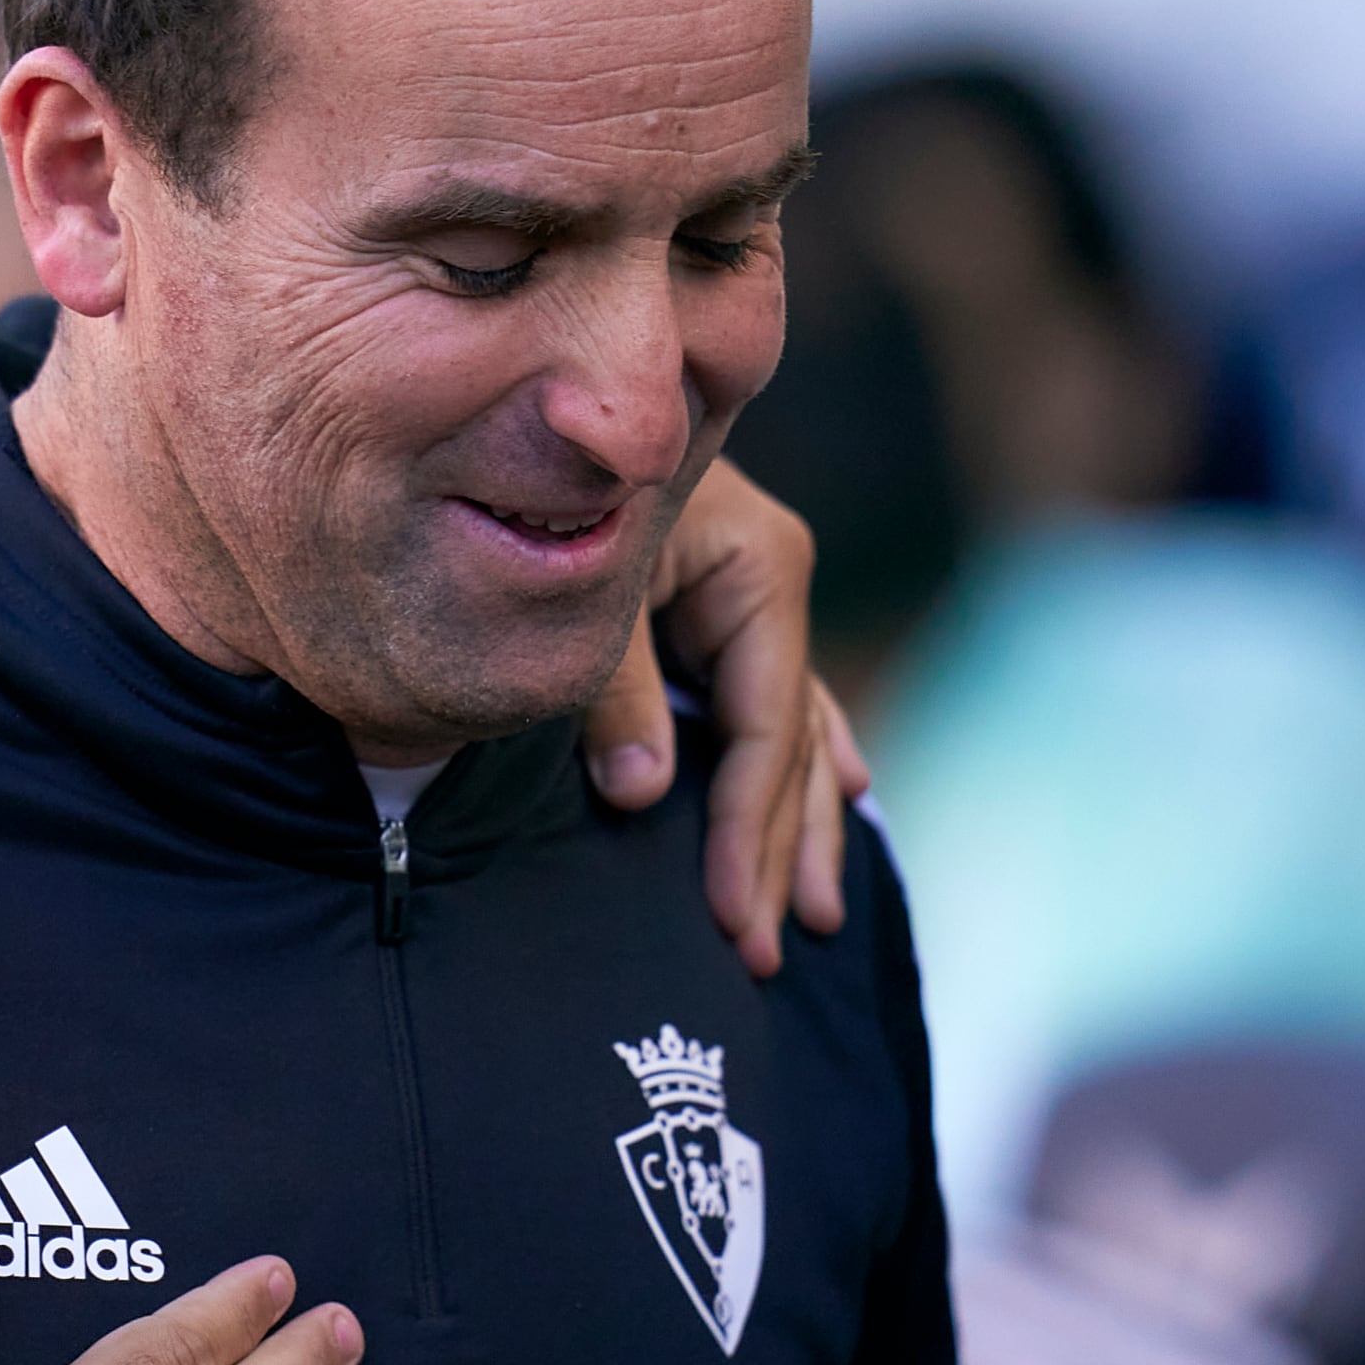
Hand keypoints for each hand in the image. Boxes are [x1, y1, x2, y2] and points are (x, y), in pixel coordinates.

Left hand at [580, 457, 868, 977]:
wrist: (519, 416)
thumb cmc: (543, 492)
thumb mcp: (583, 595)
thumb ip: (612, 689)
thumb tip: (639, 792)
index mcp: (757, 562)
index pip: (766, 724)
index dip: (747, 827)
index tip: (729, 912)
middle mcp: (770, 577)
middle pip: (789, 742)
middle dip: (775, 850)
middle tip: (758, 948)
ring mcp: (753, 593)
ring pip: (797, 728)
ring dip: (804, 823)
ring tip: (814, 912)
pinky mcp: (724, 604)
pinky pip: (782, 698)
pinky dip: (805, 755)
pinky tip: (845, 792)